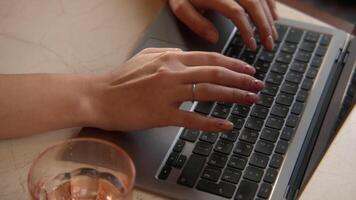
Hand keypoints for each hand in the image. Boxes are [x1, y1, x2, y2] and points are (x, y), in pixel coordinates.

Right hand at [89, 48, 263, 132]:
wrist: (99, 96)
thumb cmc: (121, 79)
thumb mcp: (145, 57)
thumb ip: (168, 54)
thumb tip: (187, 56)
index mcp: (170, 59)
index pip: (210, 58)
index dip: (233, 65)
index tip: (248, 70)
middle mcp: (172, 73)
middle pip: (215, 73)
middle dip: (241, 80)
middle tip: (258, 85)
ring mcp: (167, 94)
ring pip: (208, 92)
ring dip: (234, 97)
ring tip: (250, 100)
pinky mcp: (161, 114)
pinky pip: (192, 119)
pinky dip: (211, 123)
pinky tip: (226, 125)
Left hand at [169, 0, 277, 50]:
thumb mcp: (181, 8)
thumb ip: (196, 22)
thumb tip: (215, 38)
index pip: (236, 12)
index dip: (247, 30)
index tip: (252, 46)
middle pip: (253, 4)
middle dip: (264, 26)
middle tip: (269, 45)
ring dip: (269, 17)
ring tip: (272, 36)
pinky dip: (269, 4)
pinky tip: (274, 17)